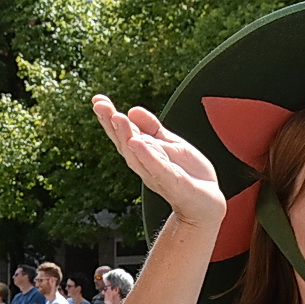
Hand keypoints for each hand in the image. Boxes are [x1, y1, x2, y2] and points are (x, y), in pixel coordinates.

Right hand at [92, 95, 224, 230]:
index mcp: (144, 153)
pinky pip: (157, 168)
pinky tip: (137, 143)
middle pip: (124, 142)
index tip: (98, 100)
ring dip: (125, 135)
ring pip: (137, 154)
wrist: (207, 203)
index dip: (110, 116)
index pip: (124, 133)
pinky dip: (146, 155)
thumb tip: (132, 110)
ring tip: (117, 117)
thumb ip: (152, 128)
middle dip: (111, 123)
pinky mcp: (173, 184)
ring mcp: (157, 174)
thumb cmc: (188, 175)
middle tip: (100, 105)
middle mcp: (145, 164)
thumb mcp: (171, 143)